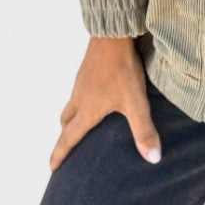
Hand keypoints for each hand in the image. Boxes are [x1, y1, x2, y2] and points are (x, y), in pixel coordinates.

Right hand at [51, 36, 161, 170]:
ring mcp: (81, 83)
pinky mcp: (87, 70)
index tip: (52, 168)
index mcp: (87, 111)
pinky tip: (95, 97)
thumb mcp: (136, 103)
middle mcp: (79, 98)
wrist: (112, 35)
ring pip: (70, 105)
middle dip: (65, 136)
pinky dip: (80, 102)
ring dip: (71, 118)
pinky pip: (78, 92)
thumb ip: (144, 130)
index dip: (60, 154)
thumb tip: (153, 159)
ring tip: (81, 125)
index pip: (69, 138)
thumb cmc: (122, 70)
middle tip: (66, 147)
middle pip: (66, 122)